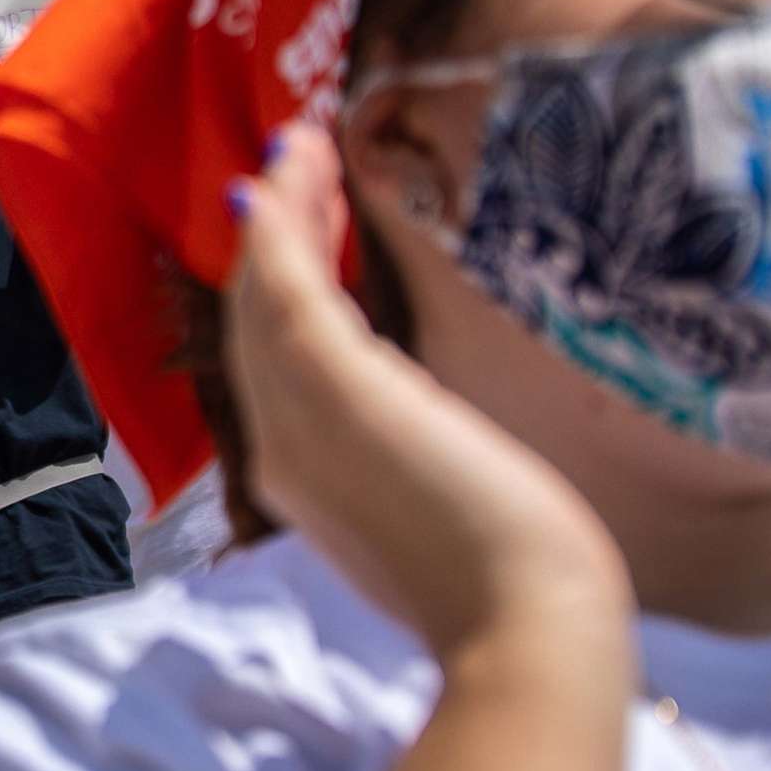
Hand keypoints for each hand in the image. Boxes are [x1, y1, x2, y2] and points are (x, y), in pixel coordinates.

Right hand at [224, 124, 628, 658]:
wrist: (518, 623)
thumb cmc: (500, 584)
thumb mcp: (425, 515)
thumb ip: (393, 461)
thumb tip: (400, 424)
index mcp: (293, 482)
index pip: (265, 364)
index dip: (272, 287)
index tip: (294, 227)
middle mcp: (276, 448)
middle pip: (252, 320)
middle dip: (273, 234)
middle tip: (290, 163)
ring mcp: (297, 421)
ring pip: (264, 295)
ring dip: (280, 212)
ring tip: (297, 147)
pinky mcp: (337, 390)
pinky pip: (288, 294)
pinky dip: (282, 232)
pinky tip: (286, 180)